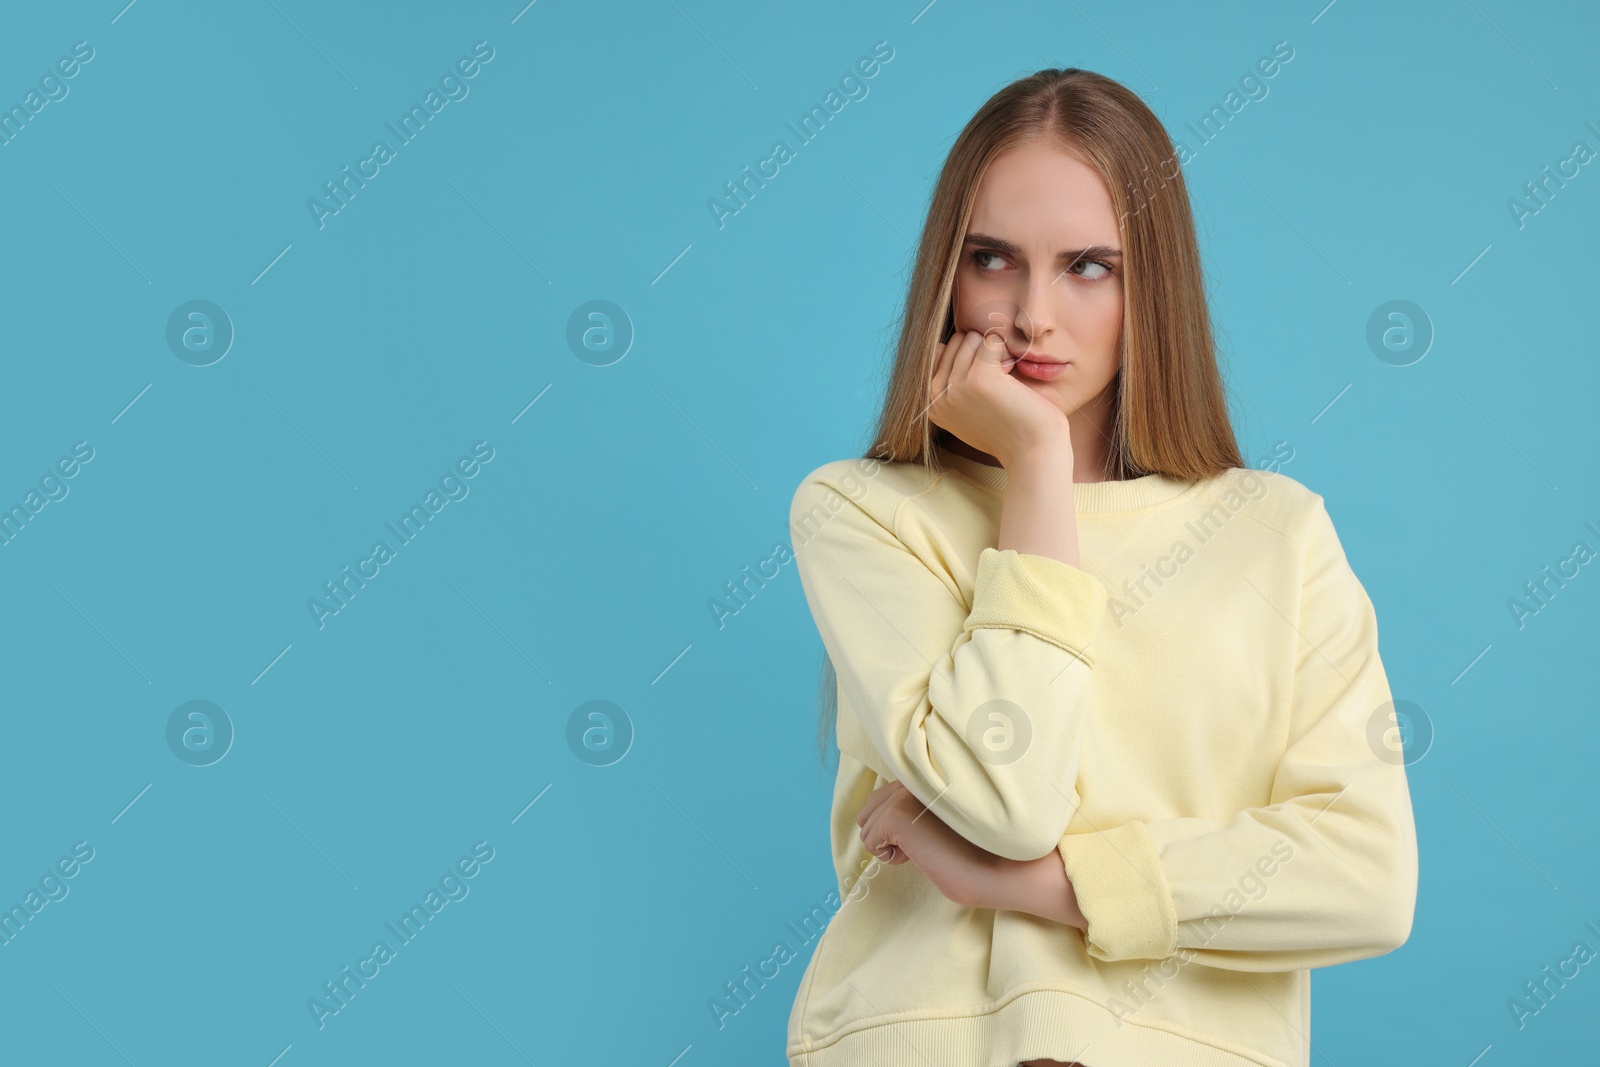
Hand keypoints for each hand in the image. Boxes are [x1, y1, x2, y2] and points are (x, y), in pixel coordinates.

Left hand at [856, 780, 1000, 907]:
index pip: (887, 792)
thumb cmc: (987, 852)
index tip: (928, 838)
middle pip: (871, 805)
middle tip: (924, 846)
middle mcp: (918, 775)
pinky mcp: (898, 813)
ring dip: (887, 843)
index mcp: (933, 772)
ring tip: (923, 850)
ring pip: (867, 822)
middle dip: (888, 831)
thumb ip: (925, 805)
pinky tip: (916, 857)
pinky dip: (886, 855)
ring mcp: (906, 793)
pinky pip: (869, 839)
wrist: (1008, 868)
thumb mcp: (953, 818)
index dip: (900, 823)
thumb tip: (889, 814)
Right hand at [927, 329, 1072, 468]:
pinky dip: (1007, 353)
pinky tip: (1013, 379)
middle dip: (981, 352)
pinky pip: (992, 342)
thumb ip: (950, 384)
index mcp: (931, 403)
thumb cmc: (1007, 430)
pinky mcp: (979, 378)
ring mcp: (956, 387)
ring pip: (973, 338)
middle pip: (957, 341)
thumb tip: (941, 345)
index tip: (986, 385)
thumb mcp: (967, 411)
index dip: (968, 358)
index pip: (940, 351)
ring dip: (995, 352)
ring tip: (1005, 382)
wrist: (1033, 451)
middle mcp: (937, 396)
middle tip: (999, 382)